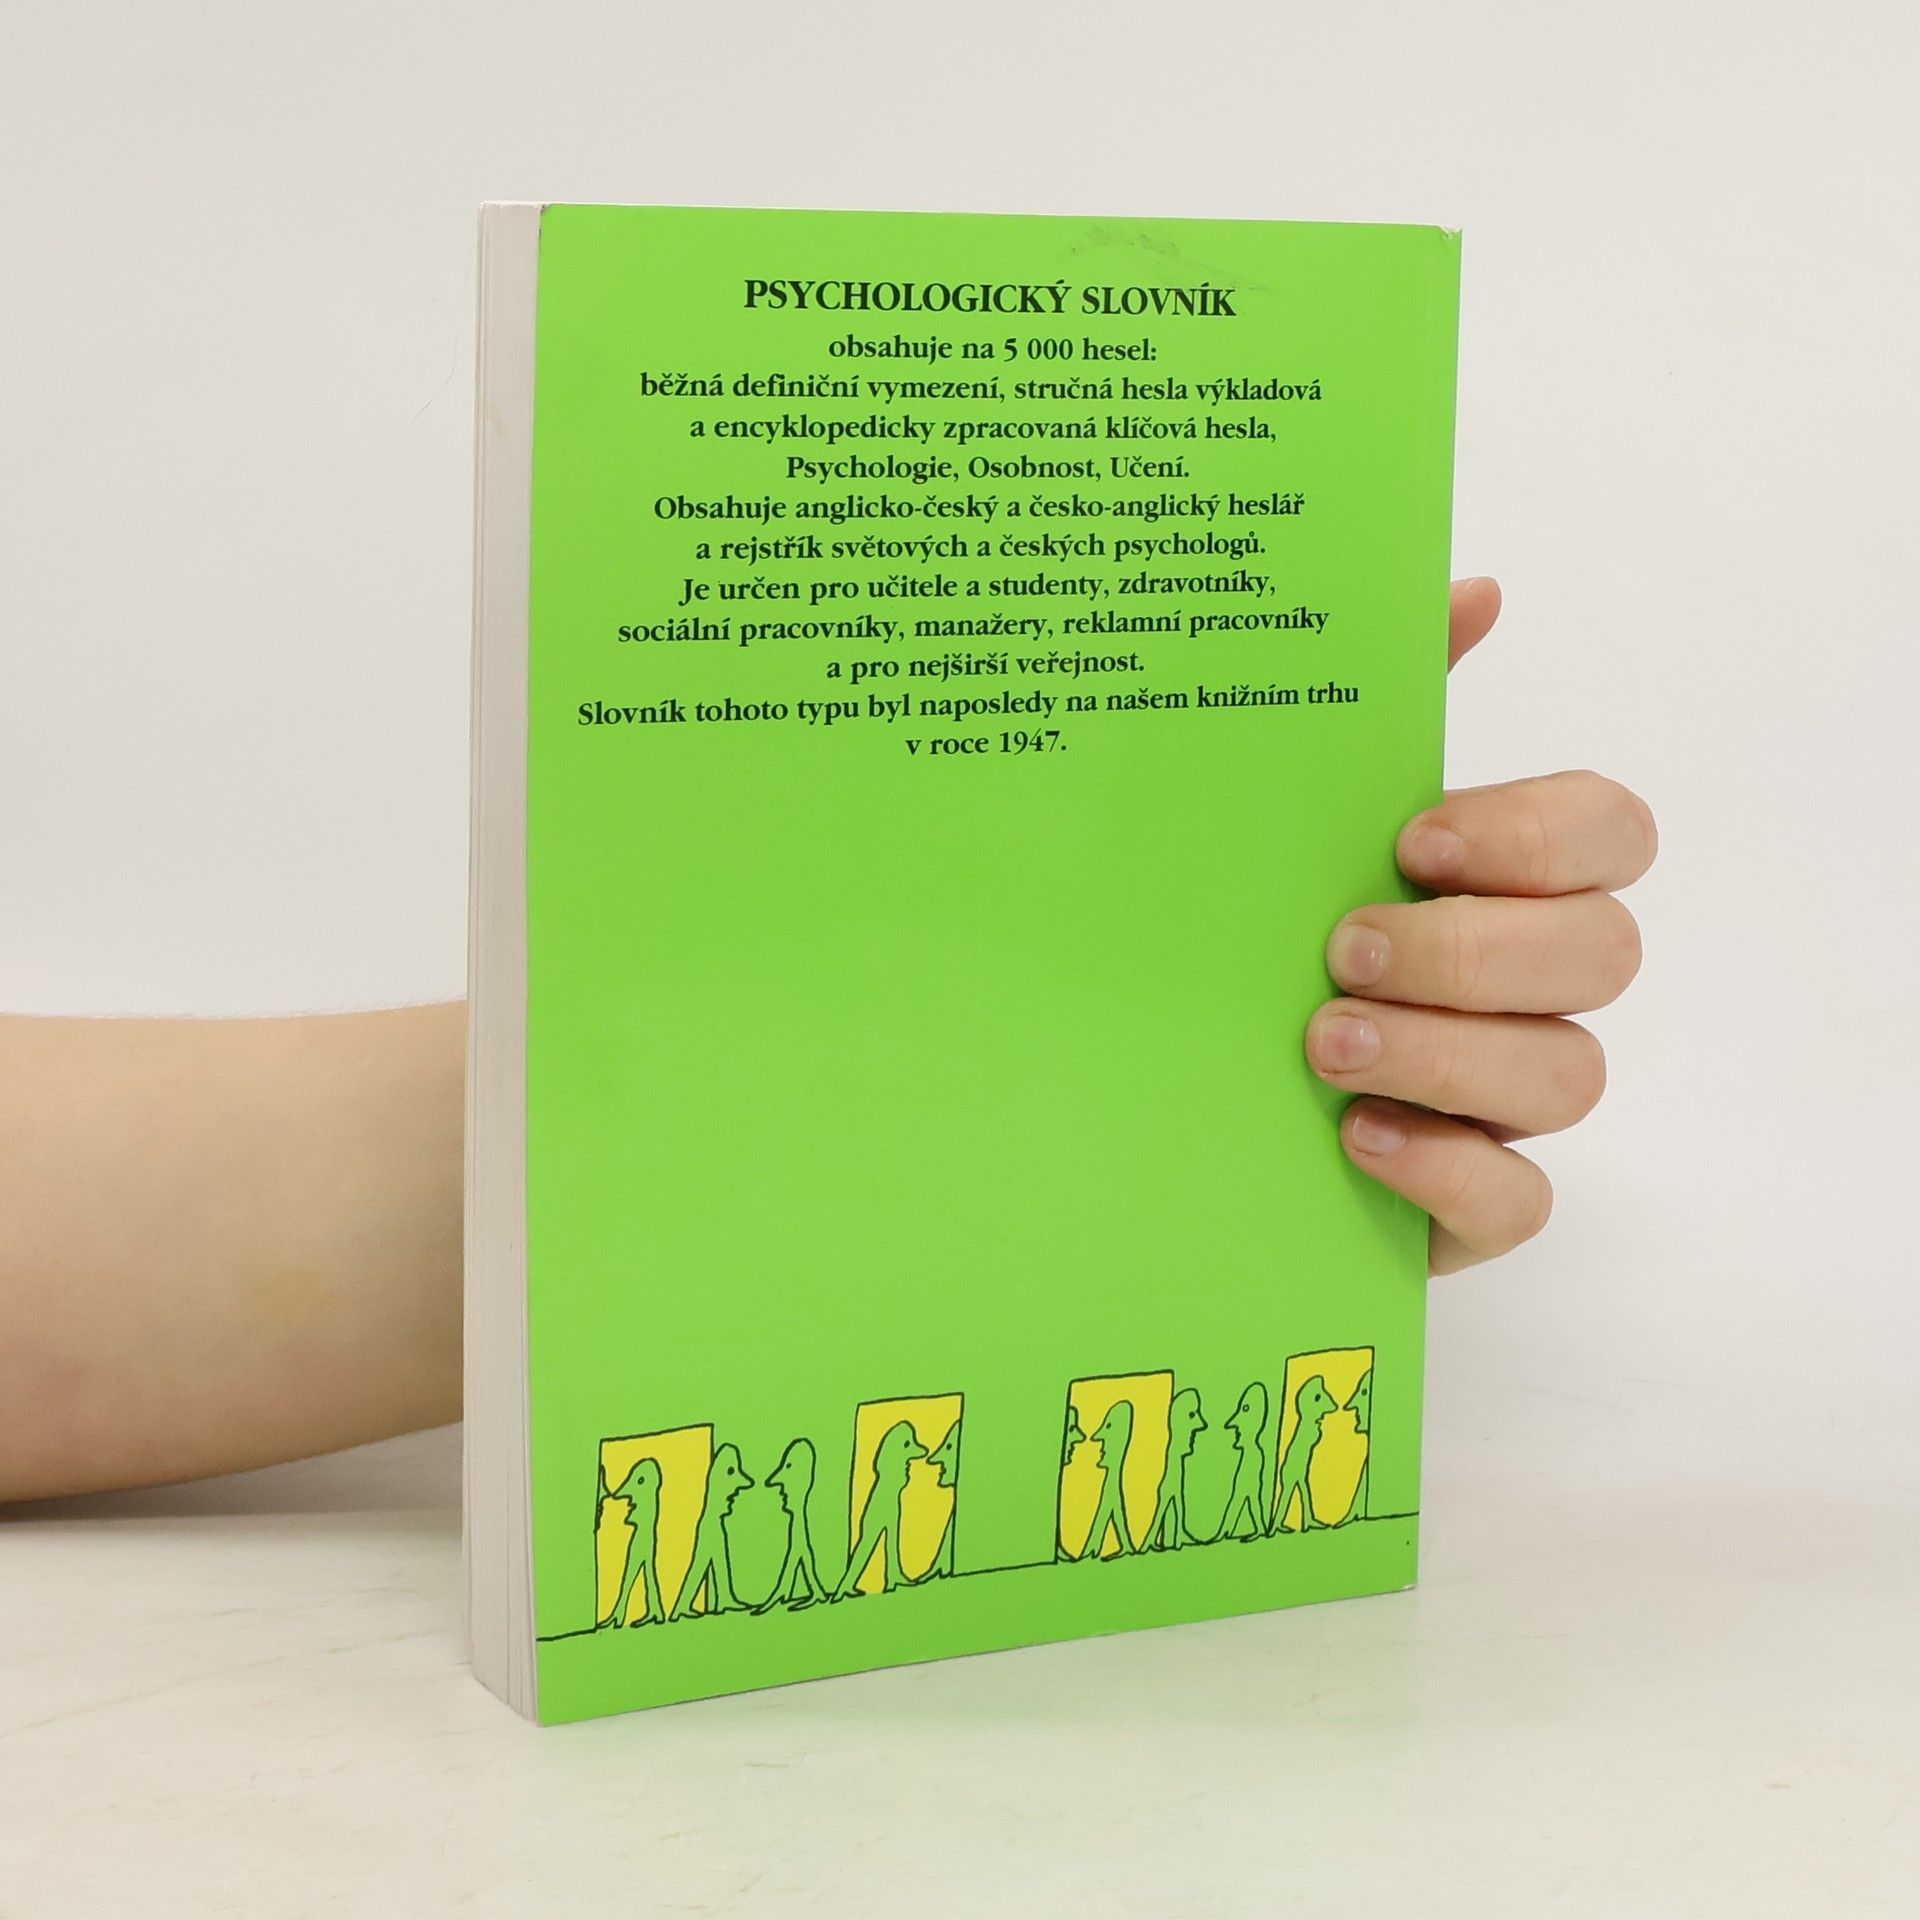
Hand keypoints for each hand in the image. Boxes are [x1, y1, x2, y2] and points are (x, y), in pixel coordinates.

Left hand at [1305, 578, 1656, 1273]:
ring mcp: (1507, 1100)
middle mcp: (1527, 986)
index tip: (1411, 838)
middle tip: (1344, 947)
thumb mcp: (1292, 817)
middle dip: (1475, 950)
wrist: (1162, 1080)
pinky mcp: (1470, 1202)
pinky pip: (1520, 1201)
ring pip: (1572, 1076)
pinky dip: (1446, 1167)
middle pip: (1604, 952)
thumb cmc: (1256, 930)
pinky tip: (1353, 1135)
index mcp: (1500, 880)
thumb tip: (1475, 588)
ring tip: (1321, 1042)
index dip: (1535, 834)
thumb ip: (1381, 703)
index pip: (1612, 832)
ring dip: (1448, 1052)